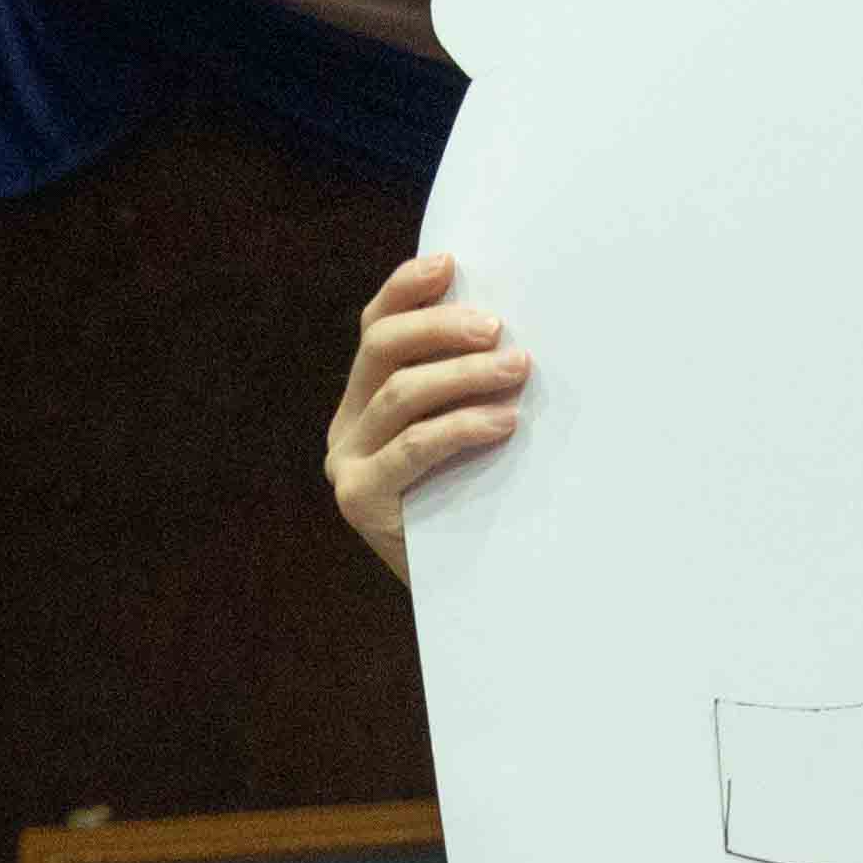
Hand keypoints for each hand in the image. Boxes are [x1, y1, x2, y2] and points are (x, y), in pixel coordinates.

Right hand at [323, 249, 524, 577]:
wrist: (467, 598)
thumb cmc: (478, 506)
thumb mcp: (468, 437)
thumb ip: (465, 388)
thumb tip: (510, 326)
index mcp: (363, 402)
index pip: (375, 328)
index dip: (406, 289)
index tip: (451, 265)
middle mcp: (345, 428)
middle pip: (381, 348)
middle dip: (441, 328)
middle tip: (498, 330)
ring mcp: (347, 465)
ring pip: (401, 393)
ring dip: (466, 375)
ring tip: (517, 370)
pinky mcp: (362, 500)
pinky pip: (413, 447)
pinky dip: (461, 426)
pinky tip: (503, 422)